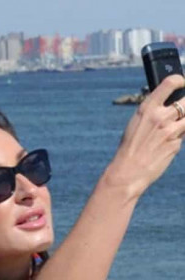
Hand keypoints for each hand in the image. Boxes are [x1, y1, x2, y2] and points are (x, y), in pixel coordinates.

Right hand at [105, 74, 184, 199]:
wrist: (128, 171)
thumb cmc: (130, 147)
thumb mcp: (136, 124)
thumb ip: (153, 112)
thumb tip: (170, 105)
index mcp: (147, 108)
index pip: (171, 83)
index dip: (181, 80)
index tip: (183, 83)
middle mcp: (161, 116)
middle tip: (182, 107)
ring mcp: (171, 130)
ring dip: (183, 122)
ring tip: (172, 127)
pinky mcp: (177, 144)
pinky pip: (184, 135)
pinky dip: (179, 136)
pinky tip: (166, 144)